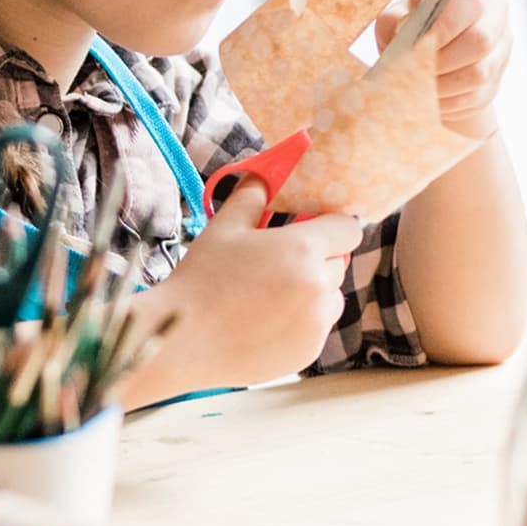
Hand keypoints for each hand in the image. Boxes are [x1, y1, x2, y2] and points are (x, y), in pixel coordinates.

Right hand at [137, 180, 359, 392]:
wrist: (179, 341)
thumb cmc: (199, 280)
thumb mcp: (223, 228)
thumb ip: (251, 196)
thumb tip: (265, 174)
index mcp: (302, 250)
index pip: (348, 229)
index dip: (331, 227)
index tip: (313, 231)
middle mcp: (319, 286)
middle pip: (338, 263)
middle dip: (315, 260)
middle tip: (274, 267)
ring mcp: (317, 323)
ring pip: (330, 297)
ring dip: (311, 293)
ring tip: (266, 297)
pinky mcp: (310, 351)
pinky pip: (318, 327)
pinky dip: (301, 323)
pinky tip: (263, 323)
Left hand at [374, 0, 509, 140]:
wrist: (430, 53)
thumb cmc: (412, 28)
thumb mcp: (398, 16)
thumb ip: (395, 18)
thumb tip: (402, 27)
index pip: (471, 1)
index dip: (445, 26)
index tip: (418, 45)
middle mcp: (495, 14)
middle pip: (481, 40)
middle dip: (441, 60)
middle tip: (413, 69)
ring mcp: (501, 49)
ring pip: (479, 72)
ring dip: (442, 84)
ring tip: (417, 85)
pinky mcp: (496, 80)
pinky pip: (476, 96)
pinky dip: (447, 100)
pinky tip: (429, 96)